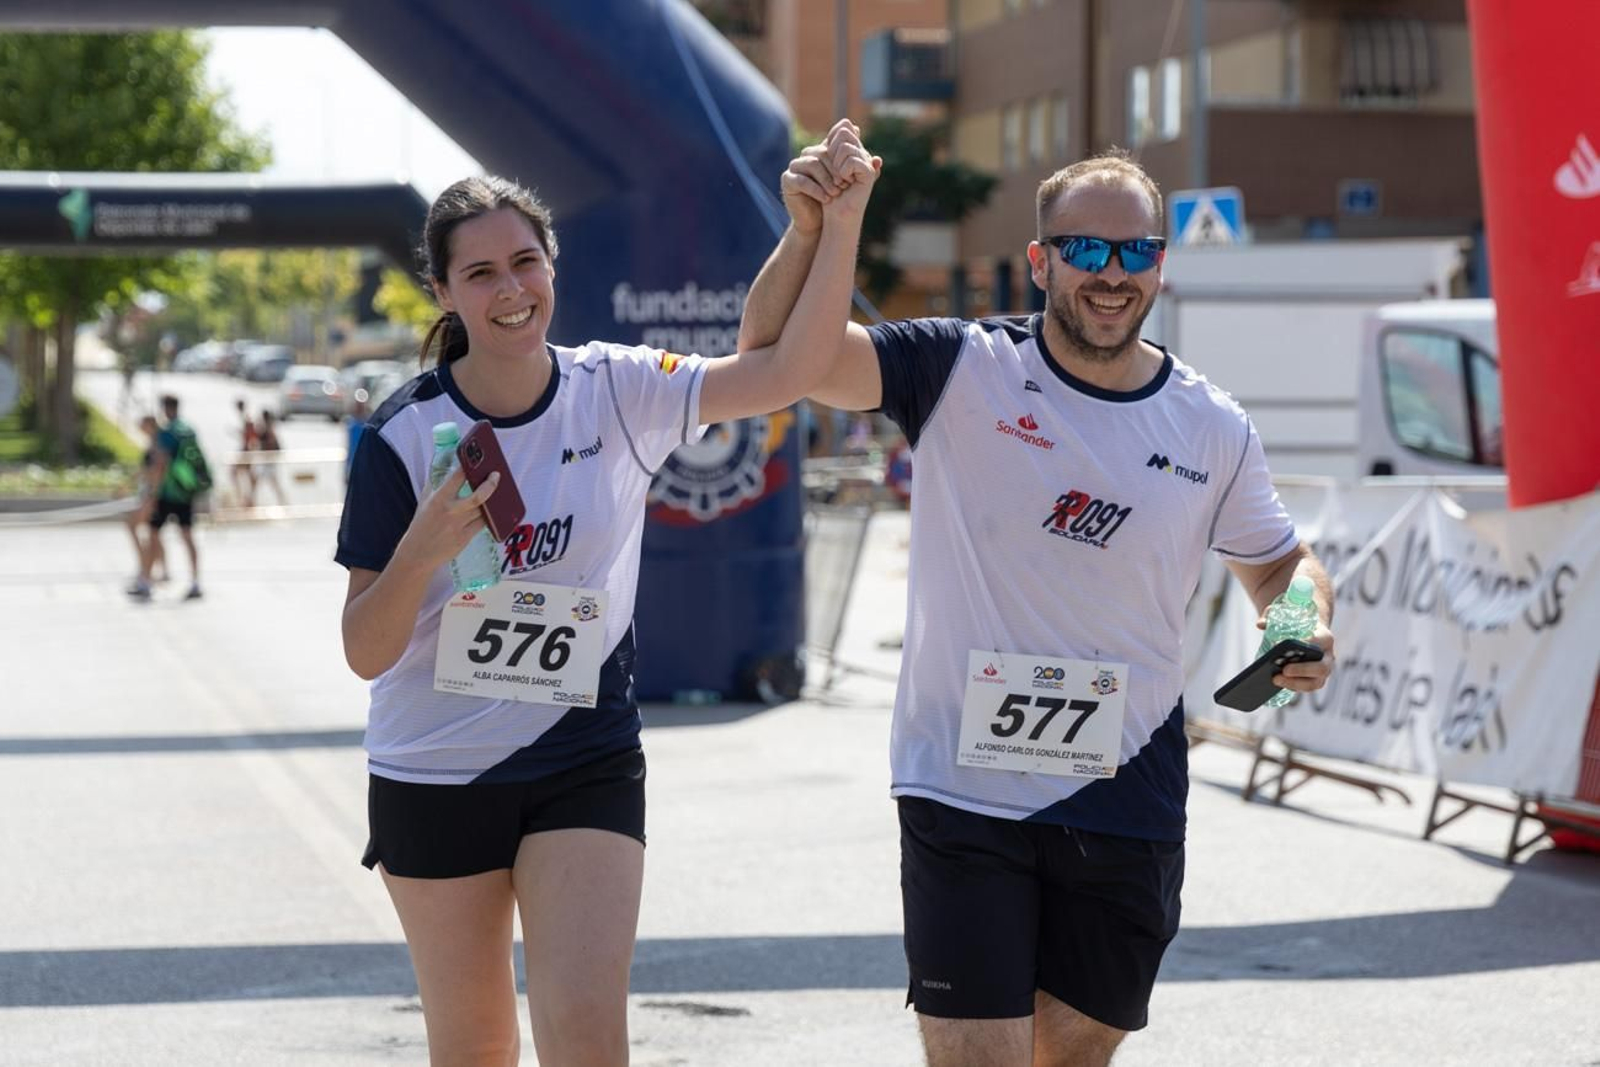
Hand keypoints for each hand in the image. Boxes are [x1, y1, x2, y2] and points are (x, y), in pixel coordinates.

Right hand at [394, 466, 500, 573]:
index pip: (456, 478)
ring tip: (499, 491)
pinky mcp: (465, 538)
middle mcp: (450, 512)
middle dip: (490, 485)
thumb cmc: (422, 524)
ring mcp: (459, 526)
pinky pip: (482, 524)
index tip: (476, 459)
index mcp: (438, 499)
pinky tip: (493, 510)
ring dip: (493, 501)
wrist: (417, 553)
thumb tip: (443, 463)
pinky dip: (488, 516)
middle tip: (496, 475)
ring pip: (483, 511)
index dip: (468, 467)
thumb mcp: (425, 500)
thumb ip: (436, 483)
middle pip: (478, 497)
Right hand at [780, 118, 859, 234]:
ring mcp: (795, 166)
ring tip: (836, 193)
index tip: (852, 175)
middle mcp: (806, 156)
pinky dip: (816, 189)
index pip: (832, 143)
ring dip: (826, 180)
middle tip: (846, 184)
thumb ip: (864, 171)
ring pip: (812, 164)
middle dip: (836, 169)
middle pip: (822, 153)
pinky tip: (826, 199)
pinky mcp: (787, 180)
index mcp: (821, 152)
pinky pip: (802, 180)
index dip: (843, 157)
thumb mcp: (852, 183)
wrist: (816, 221)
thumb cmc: (834, 200)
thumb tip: (879, 159)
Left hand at [821, 120, 880, 223]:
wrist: (836, 215)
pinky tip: (845, 183)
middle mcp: (864, 154)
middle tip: (834, 171)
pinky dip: (843, 172)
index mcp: (855, 150)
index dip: (831, 140)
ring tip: (839, 179)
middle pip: (844, 132)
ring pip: (845, 146)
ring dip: (835, 164)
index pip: (843, 127)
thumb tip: (848, 122)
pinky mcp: (870, 173)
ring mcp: (868, 162)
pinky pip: (852, 160)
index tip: (828, 160)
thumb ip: (834, 145)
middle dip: (832, 151)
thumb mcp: (828, 165)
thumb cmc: (829, 193)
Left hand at [1258, 618, 1336, 694]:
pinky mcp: (1315, 681)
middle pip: (1321, 668)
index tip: (1290, 647)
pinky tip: (1277, 683)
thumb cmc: (1296, 624)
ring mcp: (1323, 671)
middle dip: (1302, 670)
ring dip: (1295, 684)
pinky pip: (1306, 688)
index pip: (1319, 642)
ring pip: (1314, 683)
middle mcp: (1328, 656)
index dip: (1306, 646)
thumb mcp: (1286, 616)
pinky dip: (1292, 687)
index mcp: (1325, 638)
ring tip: (1275, 679)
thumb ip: (1273, 616)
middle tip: (1284, 670)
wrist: (1307, 633)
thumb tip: (1260, 624)